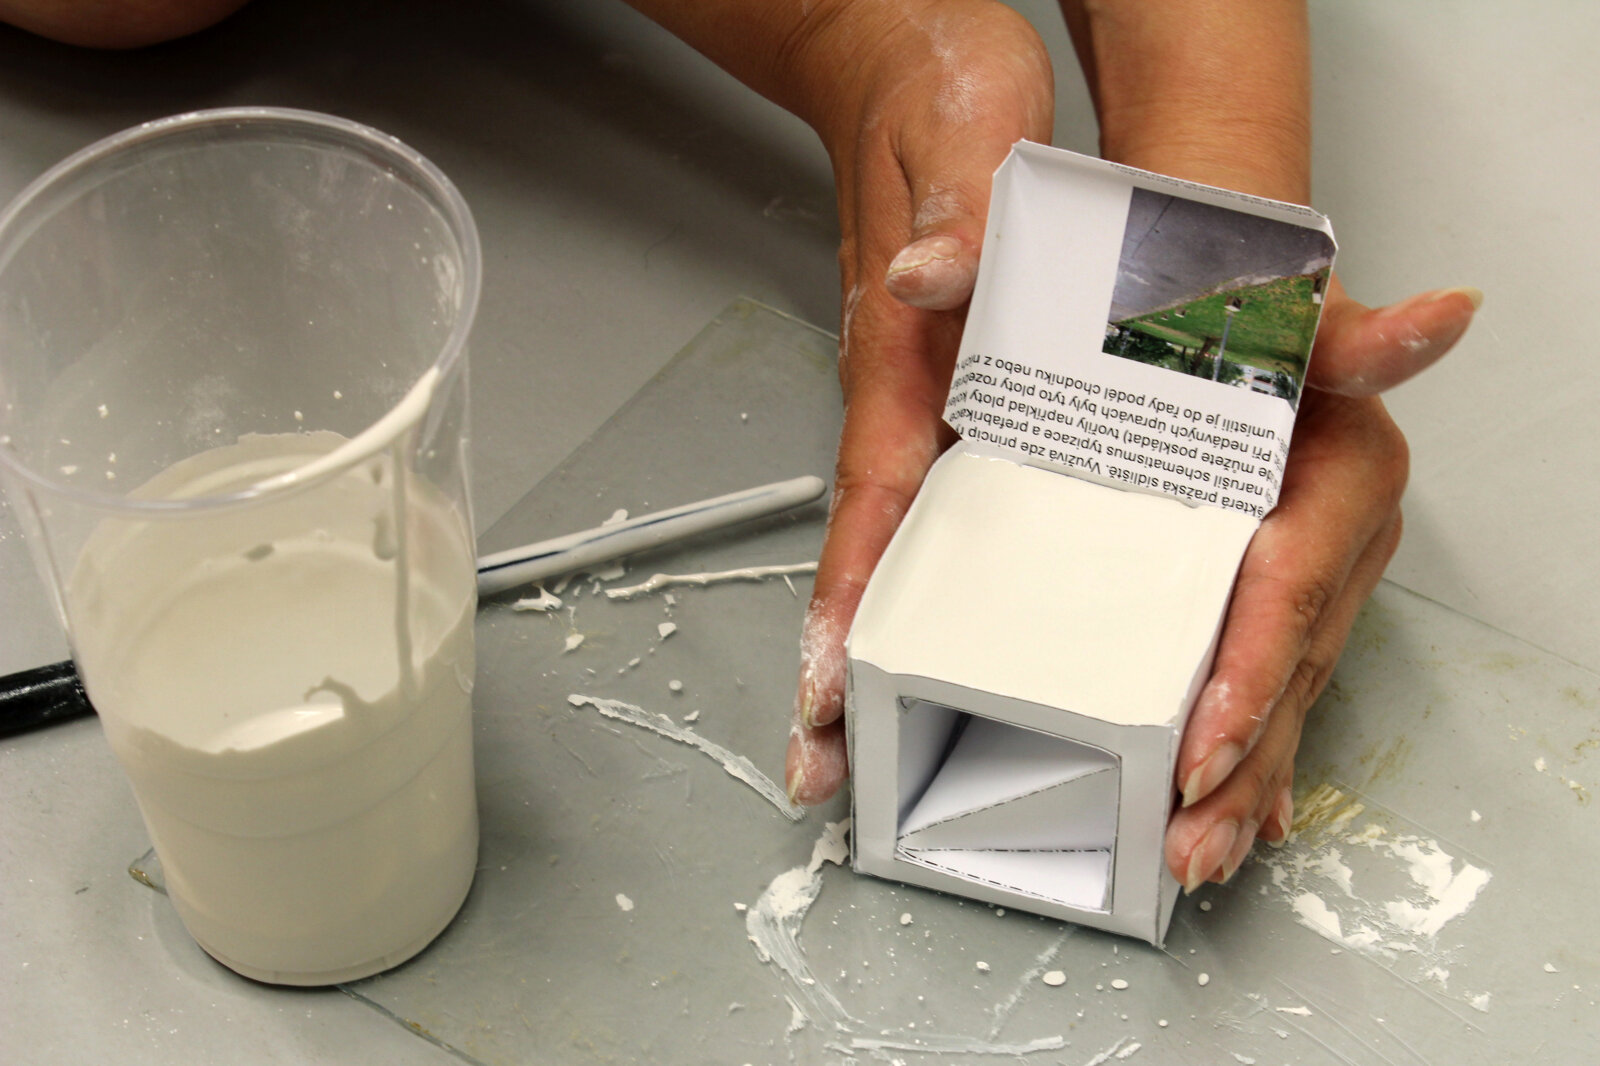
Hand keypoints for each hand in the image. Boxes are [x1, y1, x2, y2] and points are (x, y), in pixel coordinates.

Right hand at [784, 0, 1053, 802]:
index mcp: (907, 355)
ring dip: (881, 642)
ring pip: (903, 543)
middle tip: (828, 767)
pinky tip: (959, 633)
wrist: (903, 64)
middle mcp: (903, 395)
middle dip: (845, 662)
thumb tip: (931, 276)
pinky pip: (943, 505)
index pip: (872, 498)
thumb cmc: (932, 95)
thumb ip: (955, 206)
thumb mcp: (964, 125)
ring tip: (869, 744)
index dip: (850, 600)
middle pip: (875, 551)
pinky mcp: (949, 393)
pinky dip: (933, 583)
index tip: (822, 695)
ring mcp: (922, 401)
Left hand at [1165, 280, 1479, 889]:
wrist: (1229, 291)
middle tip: (1190, 839)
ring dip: (1247, 778)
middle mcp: (1347, 532)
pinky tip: (1246, 812)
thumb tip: (1449, 312)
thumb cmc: (1242, 302)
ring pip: (1284, 689)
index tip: (1202, 745)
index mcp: (1350, 471)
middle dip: (1243, 763)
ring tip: (1199, 851)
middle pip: (1290, 664)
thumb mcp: (1274, 304)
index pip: (1293, 590)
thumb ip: (1349, 326)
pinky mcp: (1289, 591)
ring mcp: (1323, 570)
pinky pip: (1278, 680)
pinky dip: (1260, 750)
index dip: (1250, 672)